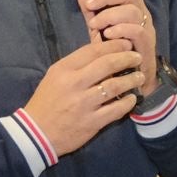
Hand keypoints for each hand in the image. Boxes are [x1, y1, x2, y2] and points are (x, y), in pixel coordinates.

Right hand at [19, 38, 145, 156]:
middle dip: (127, 58)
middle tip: (137, 57)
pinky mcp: (91, 122)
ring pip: (115, 86)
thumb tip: (103, 53)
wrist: (36, 133)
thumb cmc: (46, 101)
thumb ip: (76, 65)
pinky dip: (127, 102)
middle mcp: (74, 84)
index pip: (93, 51)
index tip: (126, 44)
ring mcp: (84, 104)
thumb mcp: (55, 76)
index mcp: (64, 70)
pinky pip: (116, 110)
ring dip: (131, 79)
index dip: (114, 45)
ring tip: (139, 77)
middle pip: (107, 64)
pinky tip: (132, 98)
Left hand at [74, 0, 158, 93]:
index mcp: (130, 6)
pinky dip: (120, 30)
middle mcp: (141, 13)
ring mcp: (146, 28)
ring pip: (131, 10)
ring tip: (94, 25)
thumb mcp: (99, 27)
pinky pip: (136, 30)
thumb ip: (91, 9)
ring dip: (110, 15)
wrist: (131, 79)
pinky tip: (107, 35)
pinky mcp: (147, 44)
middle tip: (89, 5)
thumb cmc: (115, 51)